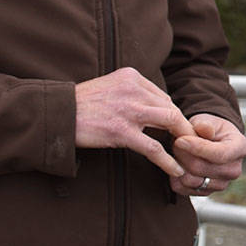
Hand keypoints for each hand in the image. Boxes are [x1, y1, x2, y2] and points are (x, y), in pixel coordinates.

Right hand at [75, 68, 195, 177]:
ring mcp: (128, 109)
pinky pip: (153, 147)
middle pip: (171, 107)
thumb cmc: (80, 105)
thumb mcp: (109, 88)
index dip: (172, 114)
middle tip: (188, 144)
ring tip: (188, 155)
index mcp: (131, 77)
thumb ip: (131, 94)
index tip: (175, 130)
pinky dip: (168, 160)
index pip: (162, 96)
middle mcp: (133, 89)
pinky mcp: (121, 131)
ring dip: (182, 140)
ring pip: (169, 122)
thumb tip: (154, 108)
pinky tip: (176, 169)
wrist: (56, 114)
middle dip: (183, 127)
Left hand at [171, 113, 245, 196]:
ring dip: (178, 166)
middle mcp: (234, 170)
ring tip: (177, 152)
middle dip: (183, 154)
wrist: (209, 142)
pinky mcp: (207, 192)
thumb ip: (205, 124)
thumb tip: (205, 129)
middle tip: (175, 142)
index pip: (219, 154)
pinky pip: (184, 189)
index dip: (197, 148)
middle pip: (201, 168)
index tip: (180, 140)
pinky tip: (177, 164)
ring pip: (191, 180)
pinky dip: (175, 177)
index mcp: (240, 148)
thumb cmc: (208, 129)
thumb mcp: (207, 120)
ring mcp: (222, 184)